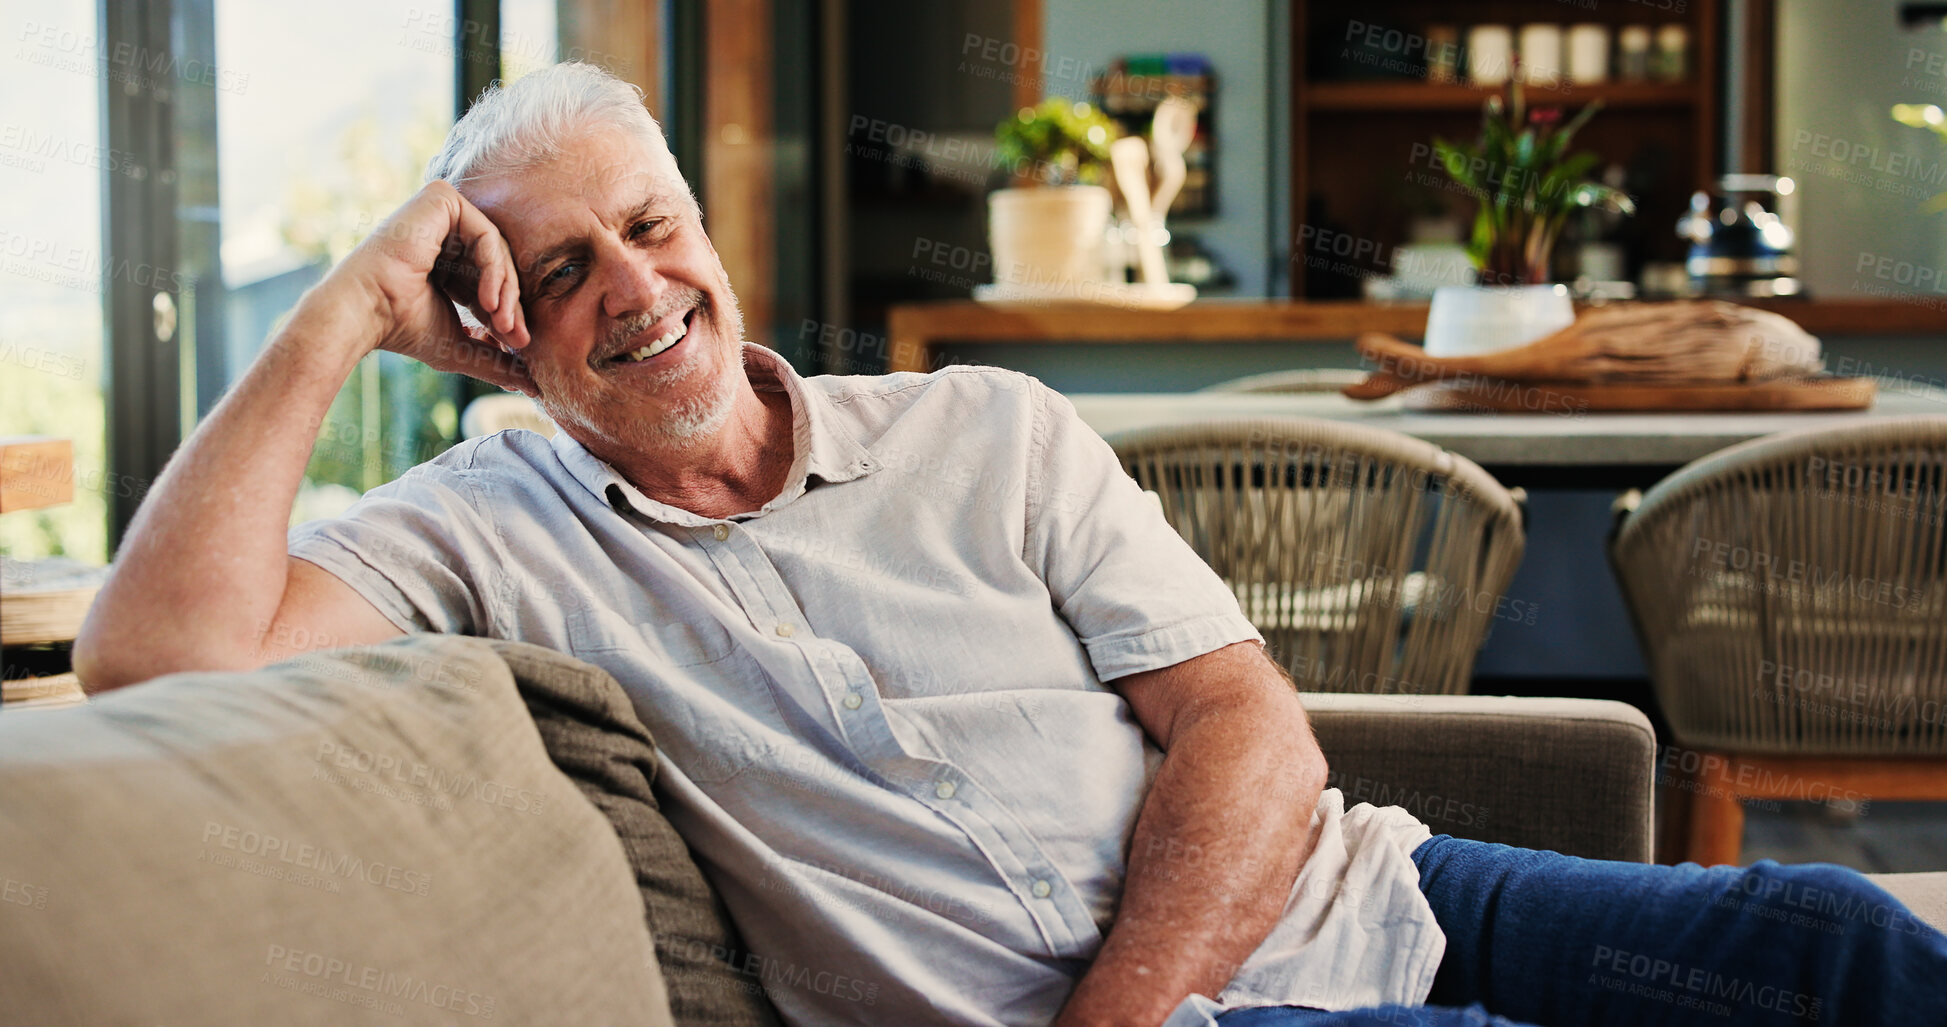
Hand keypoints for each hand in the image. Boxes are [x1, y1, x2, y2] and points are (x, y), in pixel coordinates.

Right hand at [325, 180, 537, 395]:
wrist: (365, 312)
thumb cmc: (402, 329)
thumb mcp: (460, 347)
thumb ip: (497, 360)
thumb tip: (533, 385)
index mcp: (444, 259)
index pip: (491, 279)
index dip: (507, 311)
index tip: (518, 343)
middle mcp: (443, 232)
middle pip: (499, 263)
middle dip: (512, 303)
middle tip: (517, 336)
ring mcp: (441, 213)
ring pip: (498, 249)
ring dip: (506, 290)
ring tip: (503, 323)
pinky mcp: (441, 200)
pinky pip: (487, 234)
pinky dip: (495, 270)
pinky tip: (489, 302)